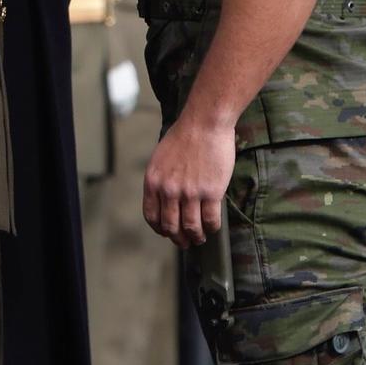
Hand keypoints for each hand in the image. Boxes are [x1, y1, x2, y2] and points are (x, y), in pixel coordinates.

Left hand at [143, 116, 235, 248]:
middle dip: (178, 239)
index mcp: (153, 182)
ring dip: (196, 237)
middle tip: (186, 242)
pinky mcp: (211, 192)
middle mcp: (169, 190)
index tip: (167, 232)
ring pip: (191, 227)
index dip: (160, 229)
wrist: (204, 122)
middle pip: (171, 226)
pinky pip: (210, 220)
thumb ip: (161, 180)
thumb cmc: (184, 136)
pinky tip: (213, 227)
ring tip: (200, 237)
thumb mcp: (160, 158)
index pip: (152, 216)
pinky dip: (212, 228)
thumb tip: (165, 201)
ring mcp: (190, 193)